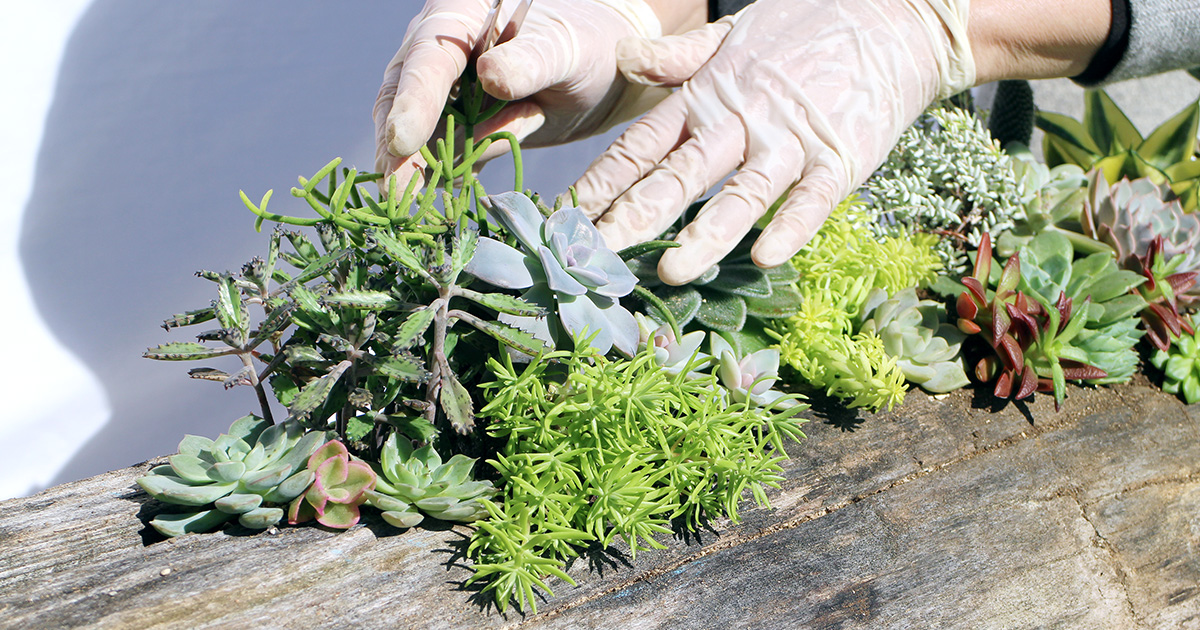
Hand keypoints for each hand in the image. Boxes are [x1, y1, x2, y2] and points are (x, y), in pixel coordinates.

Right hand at [374, 0, 691, 187]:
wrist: (601, 69)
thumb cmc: (583, 45)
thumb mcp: (564, 49)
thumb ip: (530, 61)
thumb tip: (490, 77)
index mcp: (460, 19)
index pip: (428, 61)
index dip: (413, 102)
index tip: (402, 141)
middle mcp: (441, 55)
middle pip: (405, 98)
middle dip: (398, 146)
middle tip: (394, 192)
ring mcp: (446, 94)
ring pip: (417, 131)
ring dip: (413, 169)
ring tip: (407, 208)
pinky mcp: (461, 129)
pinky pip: (442, 154)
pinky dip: (440, 179)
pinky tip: (435, 209)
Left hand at [573, 0, 974, 284]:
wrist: (895, 16)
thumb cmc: (807, 27)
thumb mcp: (734, 34)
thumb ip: (679, 56)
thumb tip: (623, 58)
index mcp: (709, 95)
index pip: (646, 144)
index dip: (606, 181)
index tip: (571, 217)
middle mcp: (742, 120)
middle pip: (681, 175)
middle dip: (635, 217)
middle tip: (597, 256)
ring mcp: (792, 141)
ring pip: (742, 194)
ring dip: (706, 234)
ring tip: (673, 271)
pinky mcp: (842, 158)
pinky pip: (813, 199)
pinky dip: (791, 227)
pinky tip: (765, 257)